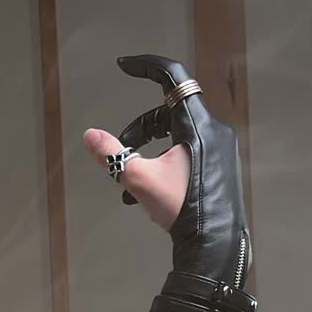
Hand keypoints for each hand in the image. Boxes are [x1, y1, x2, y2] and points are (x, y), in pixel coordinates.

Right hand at [84, 52, 254, 311]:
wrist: (215, 245)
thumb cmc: (181, 208)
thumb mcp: (140, 181)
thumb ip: (113, 155)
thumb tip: (91, 137)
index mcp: (197, 125)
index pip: (172, 78)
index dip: (146, 67)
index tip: (123, 66)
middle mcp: (213, 130)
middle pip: (168, 113)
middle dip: (138, 130)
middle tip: (120, 153)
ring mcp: (220, 150)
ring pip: (176, 136)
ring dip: (148, 152)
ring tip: (132, 186)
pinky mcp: (221, 168)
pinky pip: (187, 152)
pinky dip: (164, 163)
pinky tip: (150, 194)